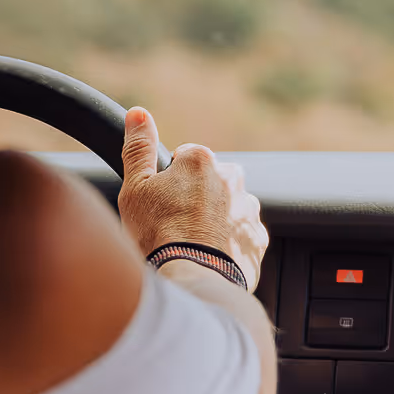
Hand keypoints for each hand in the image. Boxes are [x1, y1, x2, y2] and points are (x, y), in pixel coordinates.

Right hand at [117, 107, 267, 287]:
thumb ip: (138, 147)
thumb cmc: (158, 234)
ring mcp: (248, 210)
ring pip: (225, 208)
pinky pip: (240, 235)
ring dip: (212, 220)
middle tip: (171, 225)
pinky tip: (206, 257)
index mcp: (201, 161)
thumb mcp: (135, 187)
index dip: (166, 181)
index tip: (159, 203)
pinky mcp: (257, 240)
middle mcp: (232, 179)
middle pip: (206, 182)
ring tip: (189, 245)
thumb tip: (138, 113)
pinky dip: (227, 244)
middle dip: (193, 198)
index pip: (182, 159)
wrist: (191, 280)